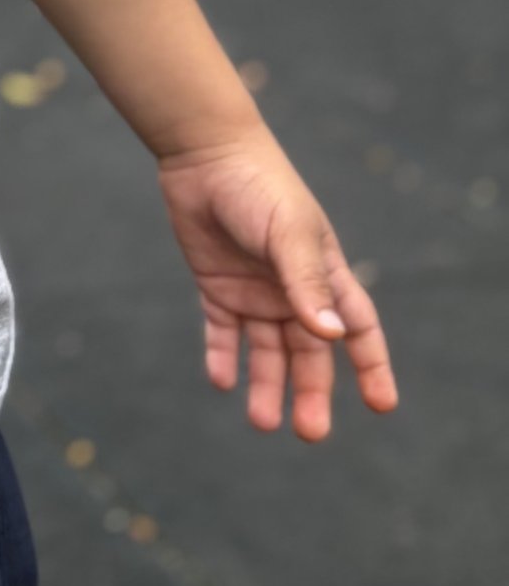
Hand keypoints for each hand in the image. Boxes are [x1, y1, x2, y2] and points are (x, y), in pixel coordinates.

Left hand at [156, 127, 396, 439]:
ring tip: (263, 422)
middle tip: (310, 433)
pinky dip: (223, 357)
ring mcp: (255, 289)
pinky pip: (222, 331)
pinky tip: (222, 382)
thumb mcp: (288, 233)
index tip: (381, 405)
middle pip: (309, 352)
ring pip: (266, 350)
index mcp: (325, 274)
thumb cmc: (258, 186)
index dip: (371, 366)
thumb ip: (307, 282)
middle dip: (312, 392)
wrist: (204, 153)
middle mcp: (292, 289)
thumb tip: (332, 336)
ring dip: (266, 385)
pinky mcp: (217, 286)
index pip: (358, 328)